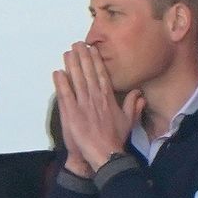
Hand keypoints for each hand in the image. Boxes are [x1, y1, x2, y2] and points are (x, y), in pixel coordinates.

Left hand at [54, 42, 144, 175]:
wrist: (105, 154)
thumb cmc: (116, 138)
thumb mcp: (128, 121)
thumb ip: (133, 105)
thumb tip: (140, 94)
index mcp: (108, 98)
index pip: (101, 74)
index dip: (95, 60)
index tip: (91, 48)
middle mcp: (95, 97)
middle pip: (88, 72)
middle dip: (82, 57)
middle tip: (77, 43)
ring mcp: (83, 104)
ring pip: (76, 80)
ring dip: (71, 64)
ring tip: (68, 52)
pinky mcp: (72, 113)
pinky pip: (65, 94)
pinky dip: (61, 83)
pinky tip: (57, 72)